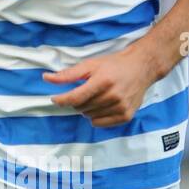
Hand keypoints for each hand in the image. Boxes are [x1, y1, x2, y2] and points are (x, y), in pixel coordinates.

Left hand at [42, 43, 160, 126]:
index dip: (61, 100)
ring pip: (89, 116)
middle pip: (81, 108)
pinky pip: (100, 123)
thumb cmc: (113, 65)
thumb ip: (68, 74)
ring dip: (87, 109)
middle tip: (85, 91)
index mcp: (103, 81)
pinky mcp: (126, 116)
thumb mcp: (90, 65)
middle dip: (77, 101)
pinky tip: (102, 106)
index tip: (55, 99)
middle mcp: (113, 96)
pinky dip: (96, 117)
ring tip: (96, 97)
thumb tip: (46, 78)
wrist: (142, 68)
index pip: (75, 98)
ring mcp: (121, 107)